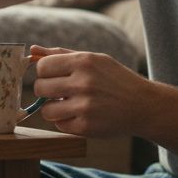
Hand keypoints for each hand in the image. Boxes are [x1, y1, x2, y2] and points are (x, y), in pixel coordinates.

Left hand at [29, 44, 151, 137]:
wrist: (144, 105)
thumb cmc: (115, 80)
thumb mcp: (94, 60)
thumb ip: (61, 54)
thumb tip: (32, 51)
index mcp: (84, 62)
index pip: (42, 67)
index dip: (45, 73)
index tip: (54, 77)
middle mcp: (83, 83)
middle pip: (40, 88)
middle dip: (47, 91)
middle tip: (60, 92)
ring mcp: (85, 106)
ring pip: (46, 110)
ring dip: (54, 109)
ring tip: (69, 105)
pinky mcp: (86, 127)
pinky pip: (59, 125)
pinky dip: (66, 121)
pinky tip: (81, 115)